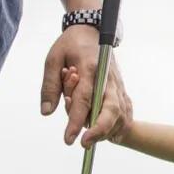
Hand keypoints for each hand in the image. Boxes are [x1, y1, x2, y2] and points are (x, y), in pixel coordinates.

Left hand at [40, 25, 132, 147]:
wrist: (91, 29)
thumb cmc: (71, 45)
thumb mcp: (53, 60)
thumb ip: (50, 86)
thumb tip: (47, 112)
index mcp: (90, 68)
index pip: (84, 100)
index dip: (76, 121)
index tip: (69, 139)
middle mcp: (108, 78)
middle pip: (110, 109)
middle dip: (99, 129)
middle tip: (85, 144)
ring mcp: (118, 83)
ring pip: (121, 113)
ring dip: (109, 130)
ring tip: (93, 139)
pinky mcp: (121, 88)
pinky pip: (126, 110)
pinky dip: (120, 125)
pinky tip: (110, 135)